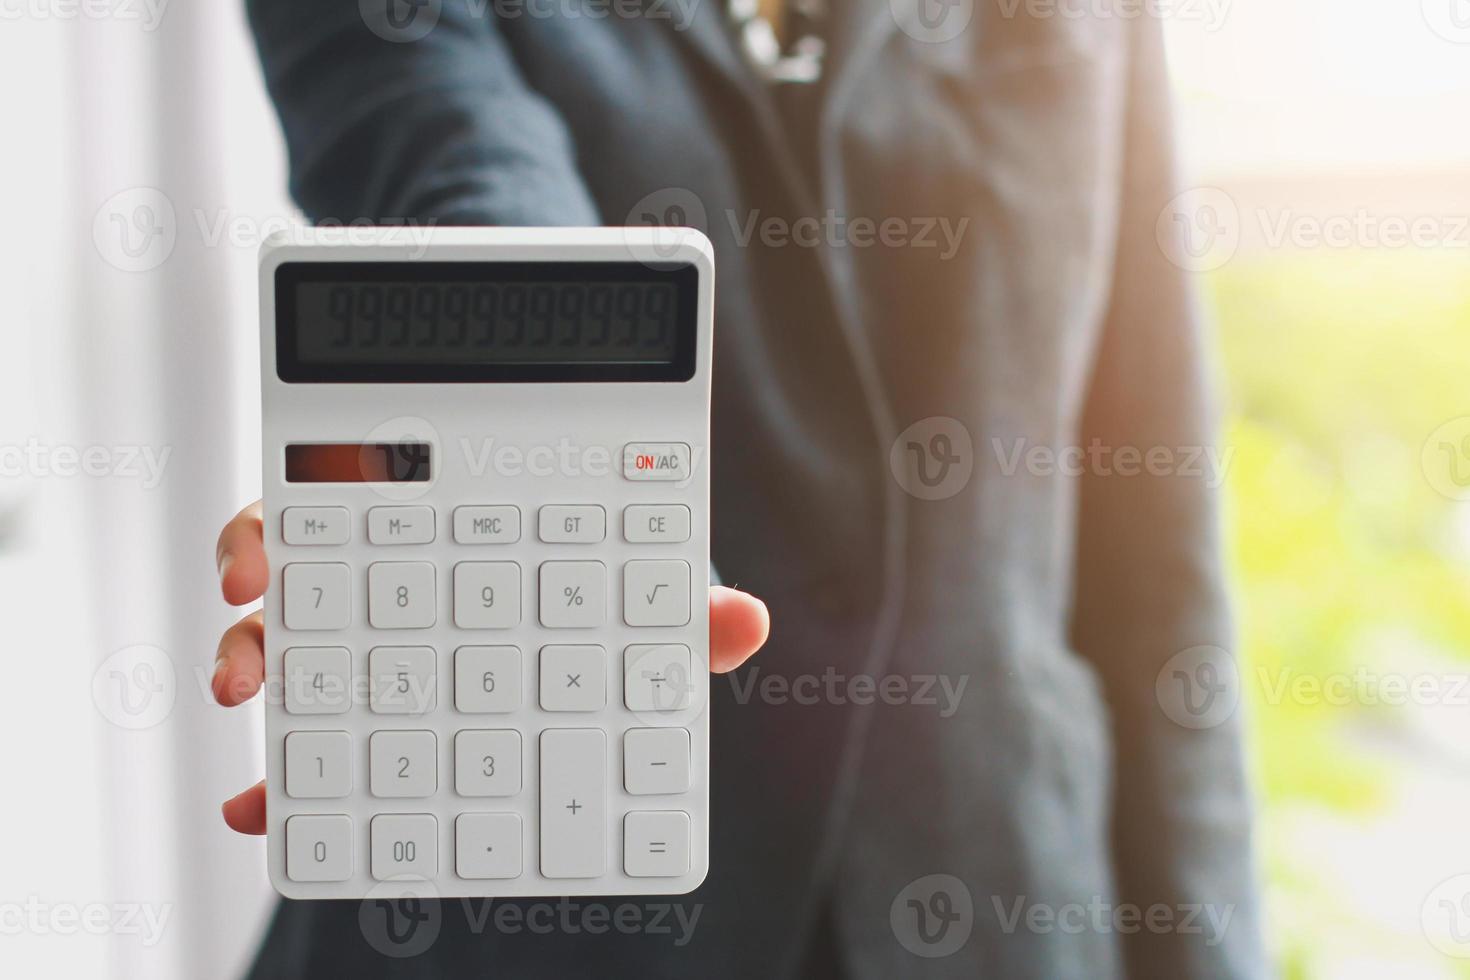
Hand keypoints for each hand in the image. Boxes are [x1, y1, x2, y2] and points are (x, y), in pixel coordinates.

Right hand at [212, 500, 768, 833]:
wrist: (599, 675)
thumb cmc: (607, 618)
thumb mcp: (643, 614)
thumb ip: (679, 616)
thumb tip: (745, 622)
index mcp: (445, 530)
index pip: (367, 495)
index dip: (314, 504)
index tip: (281, 540)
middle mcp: (393, 580)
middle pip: (300, 560)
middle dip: (259, 575)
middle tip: (249, 603)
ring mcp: (369, 648)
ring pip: (283, 639)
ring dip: (247, 660)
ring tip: (245, 692)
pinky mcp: (355, 718)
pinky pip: (304, 737)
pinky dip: (271, 775)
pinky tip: (260, 807)